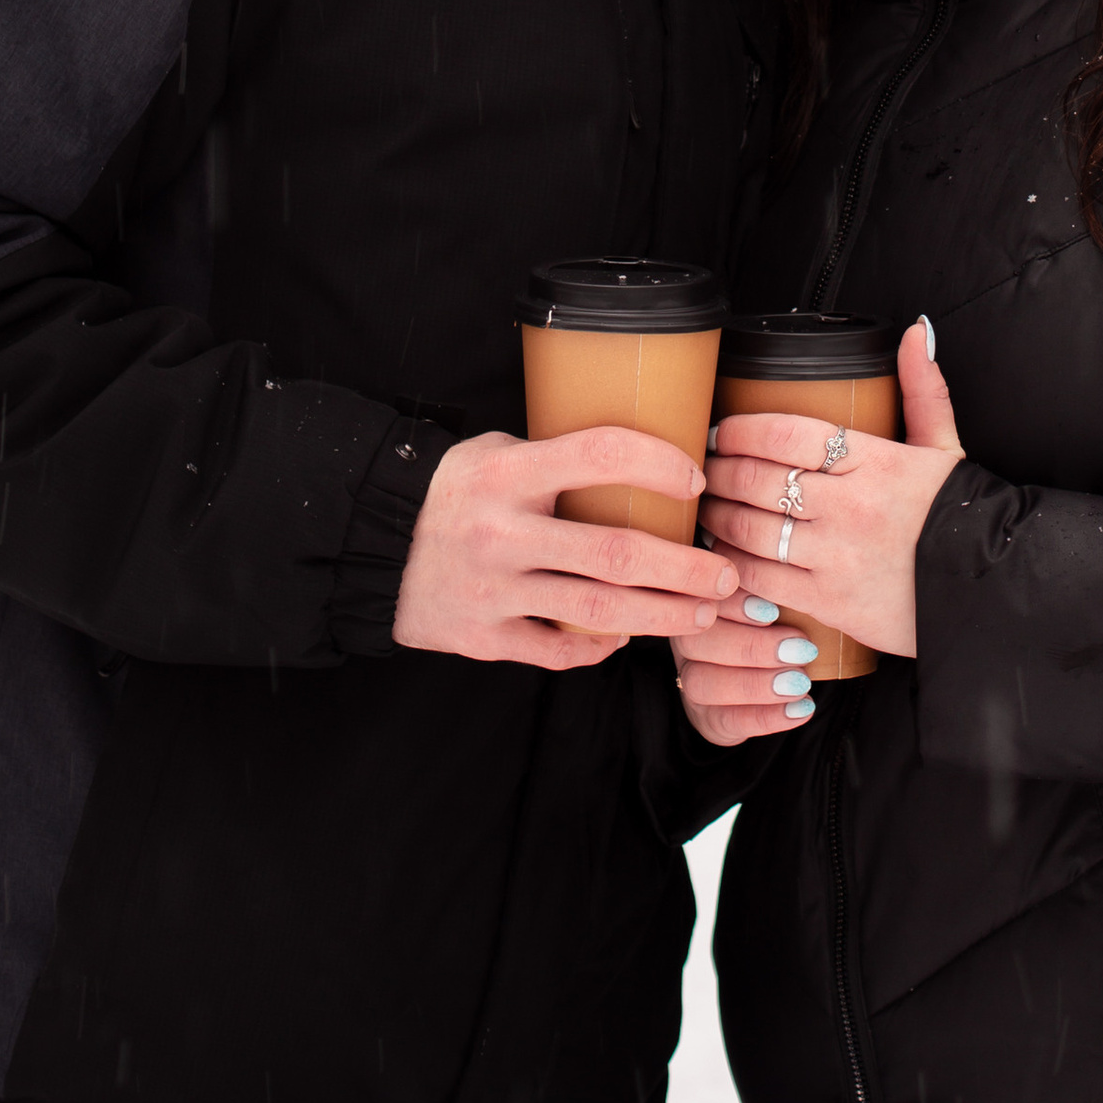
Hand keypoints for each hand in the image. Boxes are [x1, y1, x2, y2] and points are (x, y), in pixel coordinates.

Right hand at [392, 428, 740, 668]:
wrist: (374, 545)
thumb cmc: (453, 491)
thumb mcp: (495, 451)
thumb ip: (557, 456)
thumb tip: (644, 463)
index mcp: (509, 473)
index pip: (601, 455)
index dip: (659, 464)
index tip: (696, 480)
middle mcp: (502, 533)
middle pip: (614, 553)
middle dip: (684, 569)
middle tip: (728, 576)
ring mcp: (493, 591)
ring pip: (596, 611)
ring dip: (661, 616)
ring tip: (704, 614)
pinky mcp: (484, 638)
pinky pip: (556, 651)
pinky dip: (598, 647)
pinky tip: (627, 639)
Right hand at [675, 600, 824, 746]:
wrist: (768, 677)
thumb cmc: (777, 623)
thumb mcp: (775, 599)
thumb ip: (773, 585)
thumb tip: (793, 573)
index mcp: (699, 600)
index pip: (700, 597)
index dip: (733, 605)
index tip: (773, 611)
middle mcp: (686, 640)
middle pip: (696, 642)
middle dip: (752, 646)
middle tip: (801, 649)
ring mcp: (690, 681)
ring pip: (703, 683)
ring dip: (757, 683)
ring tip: (801, 682)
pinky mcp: (706, 717)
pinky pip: (726, 720)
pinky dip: (767, 716)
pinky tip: (802, 708)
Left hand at [691, 317, 962, 672]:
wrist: (988, 591)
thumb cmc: (957, 517)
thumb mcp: (944, 449)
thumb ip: (923, 390)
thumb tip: (916, 331)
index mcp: (875, 461)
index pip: (787, 433)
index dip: (741, 429)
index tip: (722, 431)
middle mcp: (852, 506)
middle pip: (758, 479)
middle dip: (719, 472)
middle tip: (704, 469)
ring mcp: (838, 556)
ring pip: (751, 529)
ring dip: (718, 517)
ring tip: (706, 510)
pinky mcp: (831, 602)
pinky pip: (763, 580)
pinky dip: (735, 567)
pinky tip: (725, 557)